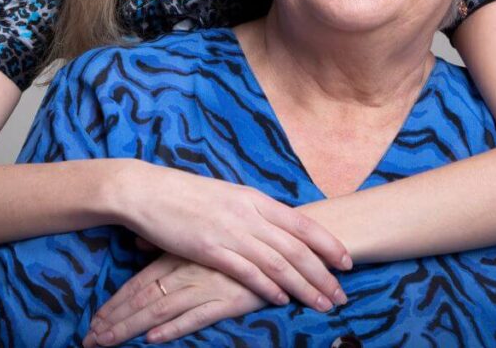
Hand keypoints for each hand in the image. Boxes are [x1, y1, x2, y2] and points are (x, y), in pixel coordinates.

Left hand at [81, 253, 267, 345]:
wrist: (282, 240)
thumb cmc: (236, 240)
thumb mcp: (196, 237)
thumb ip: (165, 244)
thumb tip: (137, 243)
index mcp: (177, 256)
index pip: (138, 283)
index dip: (115, 303)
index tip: (94, 320)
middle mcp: (186, 271)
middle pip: (142, 299)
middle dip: (114, 320)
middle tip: (90, 339)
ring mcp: (206, 285)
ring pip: (160, 309)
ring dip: (131, 327)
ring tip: (108, 342)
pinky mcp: (228, 299)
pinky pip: (196, 316)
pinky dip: (174, 328)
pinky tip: (153, 338)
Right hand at [115, 161, 350, 309]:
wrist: (147, 191)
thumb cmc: (184, 194)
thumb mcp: (226, 196)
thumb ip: (251, 211)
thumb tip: (273, 226)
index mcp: (254, 198)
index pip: (302, 223)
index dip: (328, 244)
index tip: (347, 262)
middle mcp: (249, 213)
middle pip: (297, 248)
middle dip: (324, 274)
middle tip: (342, 294)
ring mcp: (231, 231)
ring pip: (278, 263)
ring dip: (304, 286)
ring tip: (322, 304)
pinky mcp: (210, 248)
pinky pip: (247, 271)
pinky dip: (267, 287)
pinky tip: (281, 300)